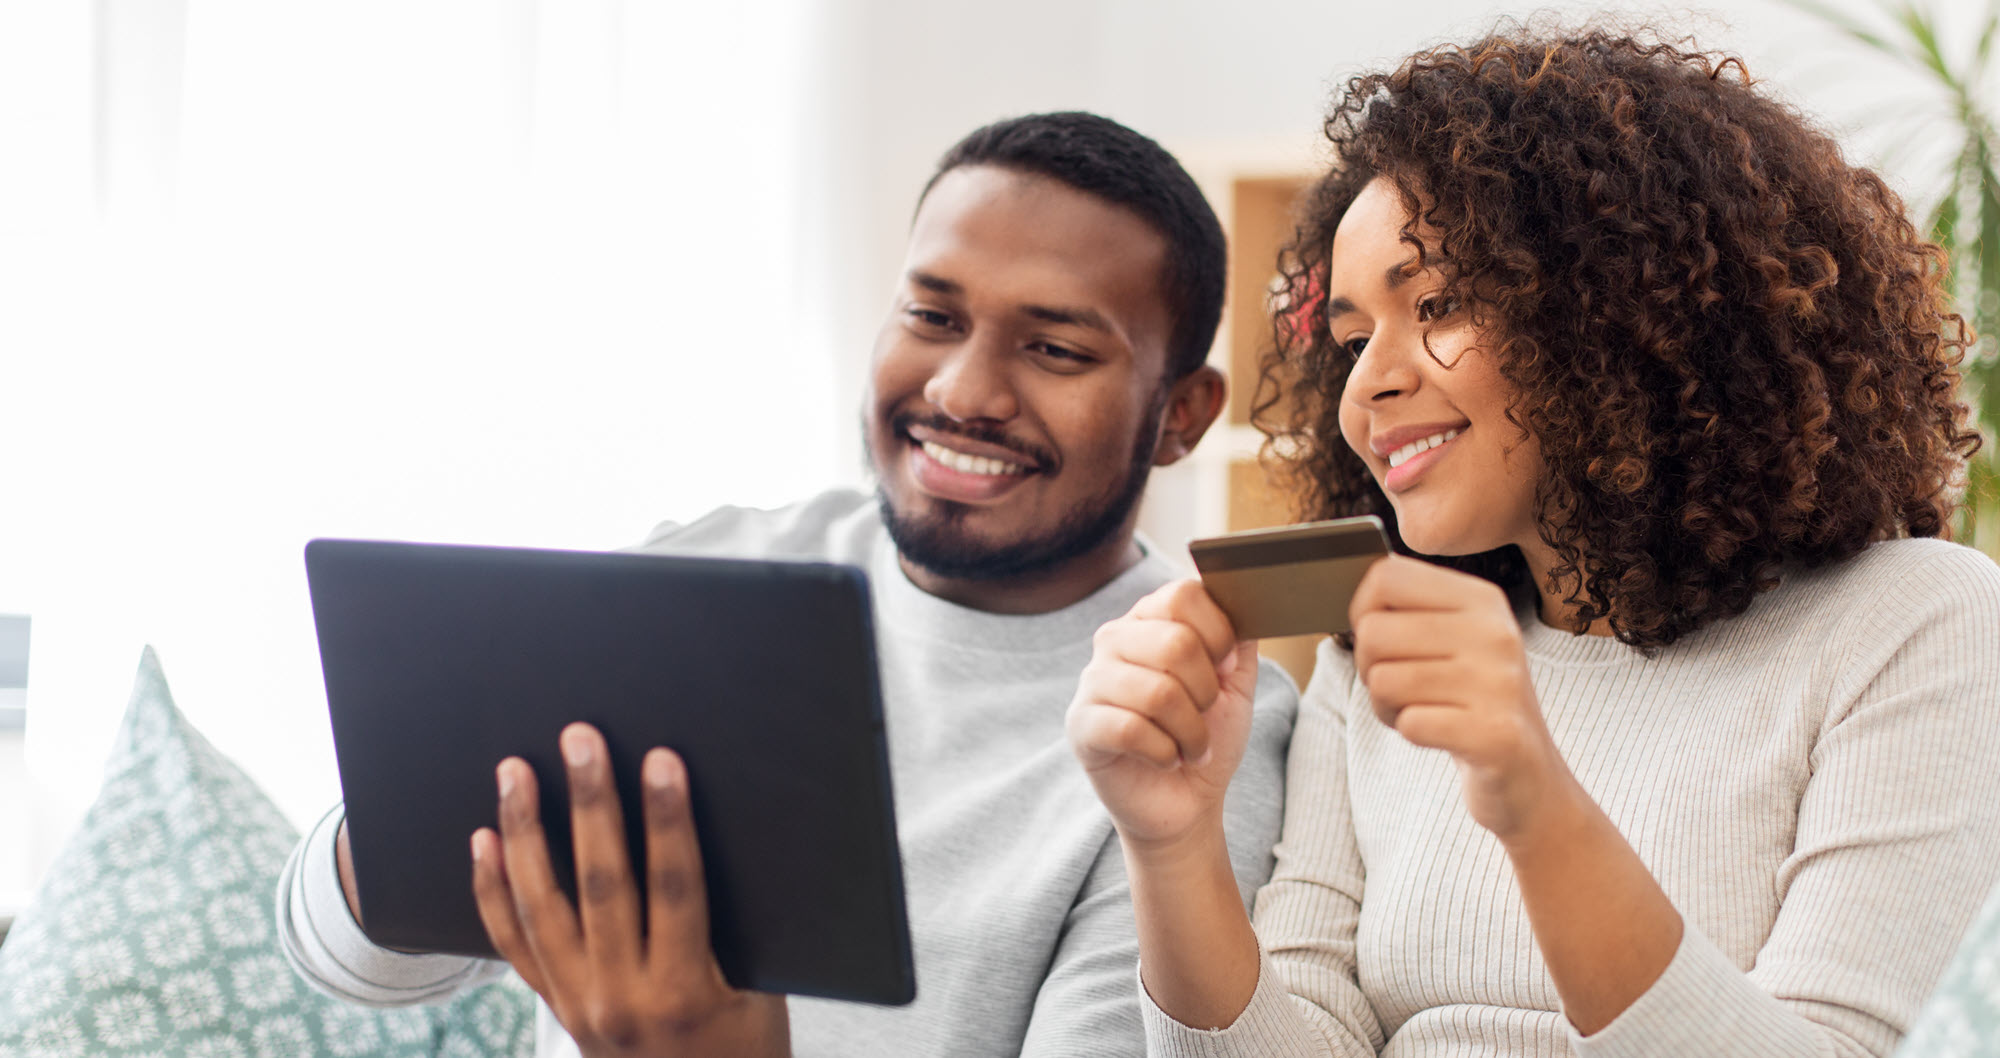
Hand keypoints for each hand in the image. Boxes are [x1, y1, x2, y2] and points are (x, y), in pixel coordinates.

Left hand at [471, 723, 790, 1057]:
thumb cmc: (743, 1051)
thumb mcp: (759, 993)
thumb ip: (729, 927)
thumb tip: (712, 836)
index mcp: (683, 992)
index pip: (676, 888)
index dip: (669, 820)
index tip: (662, 762)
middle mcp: (620, 999)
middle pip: (600, 884)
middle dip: (589, 804)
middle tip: (581, 740)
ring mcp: (579, 1004)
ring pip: (541, 906)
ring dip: (526, 832)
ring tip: (517, 772)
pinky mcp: (558, 1006)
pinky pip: (514, 943)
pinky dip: (493, 890)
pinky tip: (484, 841)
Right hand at [1066, 579, 1259, 849]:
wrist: (1186, 800)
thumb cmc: (1208, 735)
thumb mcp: (1237, 683)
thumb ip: (1240, 639)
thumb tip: (1239, 606)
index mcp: (1151, 618)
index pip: (1183, 595)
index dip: (1218, 634)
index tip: (1225, 668)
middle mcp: (1115, 639)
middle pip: (1175, 642)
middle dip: (1207, 692)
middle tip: (1206, 715)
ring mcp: (1092, 681)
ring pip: (1158, 693)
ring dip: (1192, 732)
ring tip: (1192, 746)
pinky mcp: (1080, 725)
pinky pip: (1130, 730)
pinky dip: (1165, 752)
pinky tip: (1167, 759)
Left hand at [1349, 555, 1580, 841]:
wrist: (1527, 773)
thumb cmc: (1470, 701)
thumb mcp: (1451, 640)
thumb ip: (1408, 610)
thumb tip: (1362, 600)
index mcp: (1482, 600)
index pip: (1386, 578)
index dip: (1364, 614)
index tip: (1384, 643)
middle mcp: (1495, 633)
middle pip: (1373, 632)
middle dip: (1370, 669)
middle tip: (1405, 690)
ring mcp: (1499, 683)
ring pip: (1383, 680)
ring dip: (1388, 707)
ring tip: (1425, 712)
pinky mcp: (1495, 734)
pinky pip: (1409, 723)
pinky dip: (1411, 733)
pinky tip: (1439, 736)